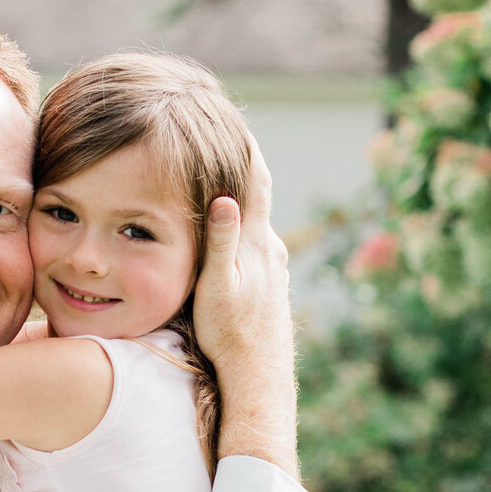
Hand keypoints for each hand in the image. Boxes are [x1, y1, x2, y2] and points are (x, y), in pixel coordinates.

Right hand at [192, 143, 297, 476]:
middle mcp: (270, 248)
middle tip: (219, 131)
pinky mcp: (268, 283)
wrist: (257, 376)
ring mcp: (272, 266)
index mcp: (256, 242)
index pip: (253, 180)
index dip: (244, 146)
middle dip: (239, 163)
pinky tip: (228, 226)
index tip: (232, 115)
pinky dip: (240, 224)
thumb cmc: (230, 334)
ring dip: (240, 194)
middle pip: (255, 193)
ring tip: (221, 172)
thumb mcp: (218, 287)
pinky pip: (252, 241)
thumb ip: (222, 241)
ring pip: (254, 219)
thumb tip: (226, 196)